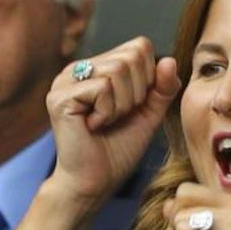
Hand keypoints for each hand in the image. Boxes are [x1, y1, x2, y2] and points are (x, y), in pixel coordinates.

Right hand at [46, 37, 179, 207]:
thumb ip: (162, 88)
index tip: (133, 106)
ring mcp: (65, 80)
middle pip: (131, 56)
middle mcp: (79, 68)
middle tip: (118, 117)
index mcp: (98, 67)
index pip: (139, 46)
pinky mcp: (60, 96)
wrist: (94, 183)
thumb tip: (170, 60)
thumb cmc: (118, 151)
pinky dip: (108, 113)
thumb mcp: (148, 114)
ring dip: (122, 105)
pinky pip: (103, 88)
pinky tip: (94, 126)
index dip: (149, 78)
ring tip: (106, 122)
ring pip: (118, 70)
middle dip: (136, 93)